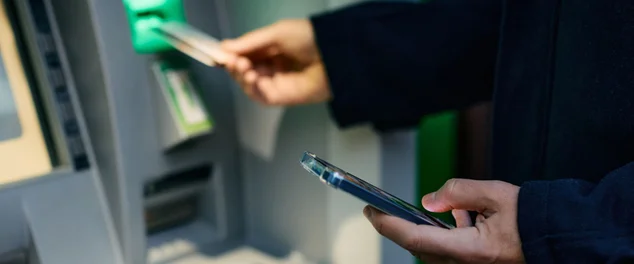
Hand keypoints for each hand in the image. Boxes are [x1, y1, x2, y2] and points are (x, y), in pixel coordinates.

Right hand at [221, 19, 330, 105]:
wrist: (335, 56)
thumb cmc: (310, 38)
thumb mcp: (277, 33)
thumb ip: (251, 42)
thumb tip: (225, 47)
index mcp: (272, 49)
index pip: (246, 54)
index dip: (231, 54)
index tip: (217, 52)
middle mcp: (273, 66)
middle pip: (244, 70)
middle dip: (234, 65)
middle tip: (231, 60)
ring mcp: (277, 83)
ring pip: (249, 84)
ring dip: (240, 76)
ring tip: (241, 66)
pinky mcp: (283, 97)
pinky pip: (260, 96)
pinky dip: (251, 88)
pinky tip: (251, 77)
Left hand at [364, 179, 524, 263]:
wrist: (561, 238)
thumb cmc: (534, 218)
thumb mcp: (496, 194)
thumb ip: (459, 192)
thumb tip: (429, 200)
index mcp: (471, 251)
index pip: (415, 238)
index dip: (388, 225)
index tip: (371, 210)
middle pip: (419, 248)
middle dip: (399, 227)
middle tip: (383, 208)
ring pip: (432, 251)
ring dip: (422, 230)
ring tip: (427, 210)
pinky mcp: (476, 263)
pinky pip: (449, 252)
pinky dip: (444, 234)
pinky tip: (459, 217)